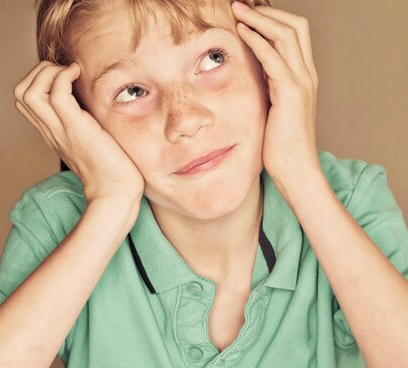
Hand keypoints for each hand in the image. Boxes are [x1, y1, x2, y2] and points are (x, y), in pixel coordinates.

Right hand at [13, 61, 144, 203]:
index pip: (24, 101)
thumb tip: (92, 101)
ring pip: (29, 91)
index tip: (65, 79)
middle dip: (39, 71)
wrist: (116, 192)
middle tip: (66, 74)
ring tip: (71, 75)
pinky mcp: (76, 129)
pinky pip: (57, 94)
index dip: (38, 80)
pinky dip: (65, 76)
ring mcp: (60, 130)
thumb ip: (84, 122)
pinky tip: (81, 77)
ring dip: (48, 72)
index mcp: (52, 133)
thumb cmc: (112, 168)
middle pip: (20, 93)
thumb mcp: (92, 139)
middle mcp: (50, 130)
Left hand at [231, 2, 321, 191]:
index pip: (294, 35)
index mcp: (304, 79)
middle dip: (268, 11)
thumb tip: (251, 82)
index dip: (273, 19)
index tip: (249, 12)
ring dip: (260, 18)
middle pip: (294, 25)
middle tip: (243, 4)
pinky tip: (241, 31)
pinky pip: (274, 57)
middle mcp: (307, 76)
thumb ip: (268, 93)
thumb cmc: (281, 150)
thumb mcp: (273, 114)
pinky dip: (258, 40)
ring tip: (238, 9)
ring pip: (286, 34)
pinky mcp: (291, 94)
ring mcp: (302, 83)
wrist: (296, 172)